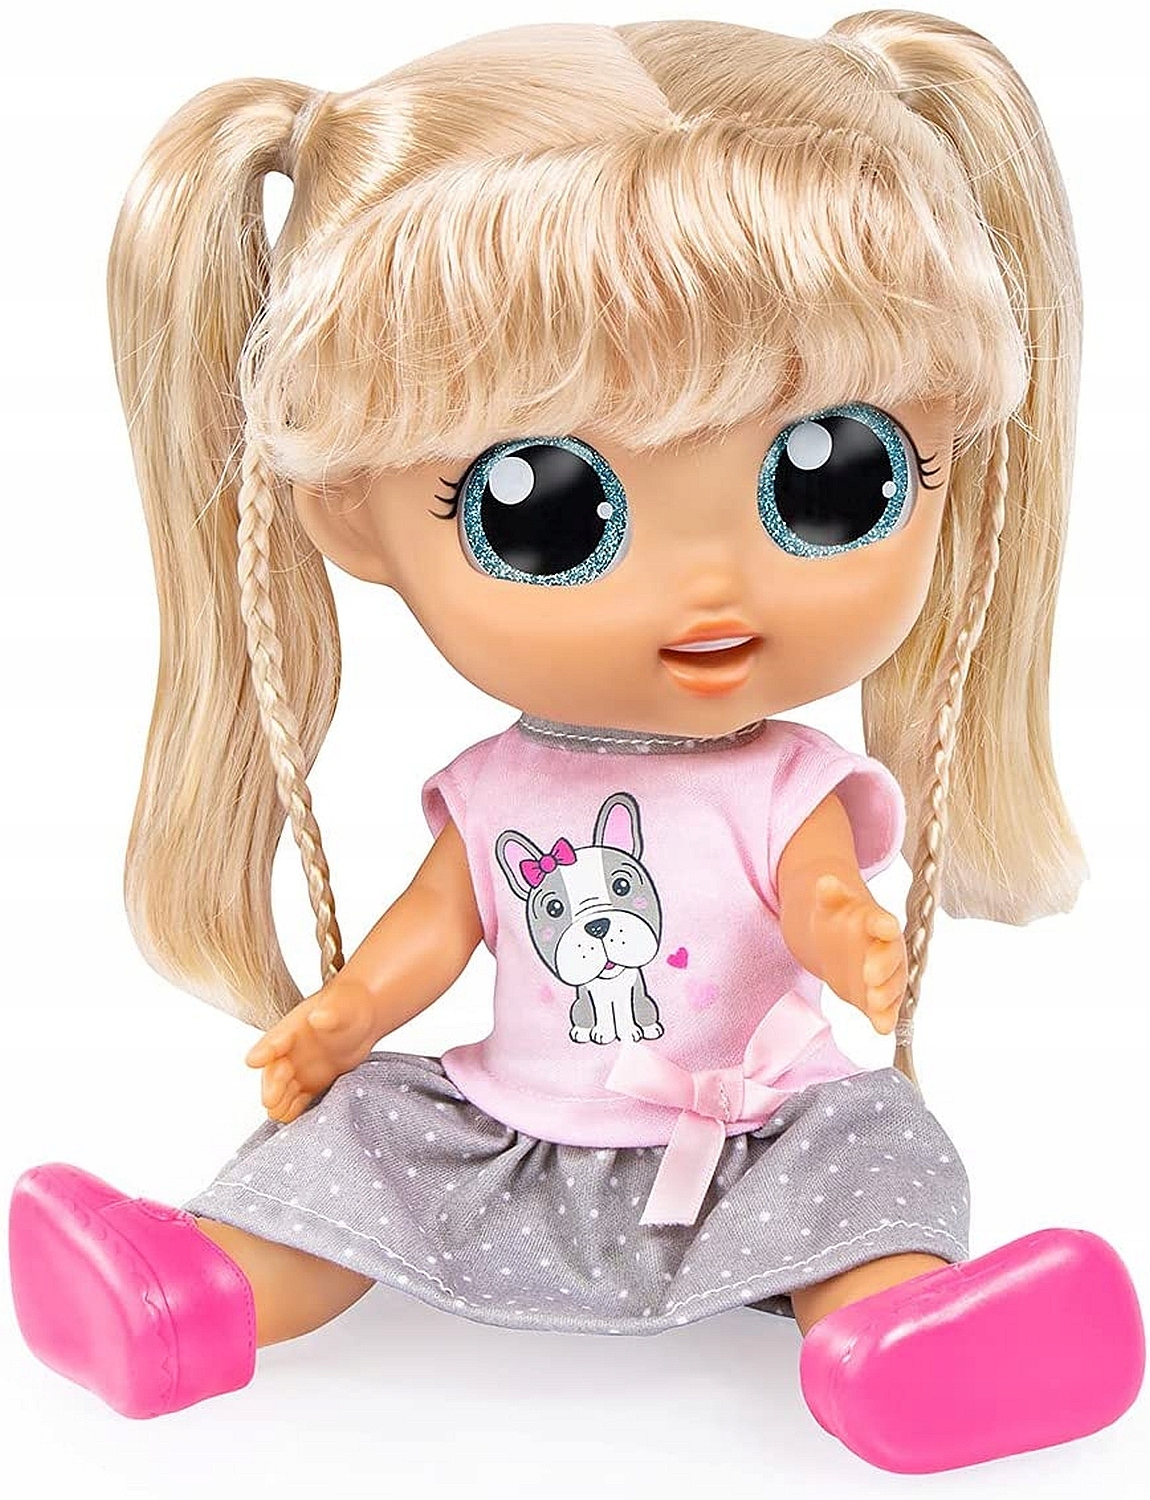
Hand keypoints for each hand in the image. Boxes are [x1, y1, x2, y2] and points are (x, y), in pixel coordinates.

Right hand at [245, 978, 379, 1122]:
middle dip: (271, 1084)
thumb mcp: (342, 1004)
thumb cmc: (348, 1004)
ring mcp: (301, 1067)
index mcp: (294, 1027)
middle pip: (275, 1069)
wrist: (363, 1017)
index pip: (276, 1039)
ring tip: (278, 1114)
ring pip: (283, 1087)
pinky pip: (299, 1098)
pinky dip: (294, 1108)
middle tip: (270, 1099)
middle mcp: (292, 1050)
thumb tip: (319, 1017)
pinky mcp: (313, 1082)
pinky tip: (290, 1119)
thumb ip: (330, 1012)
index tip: (254, 1061)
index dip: (265, 1050)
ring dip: (279, 1100)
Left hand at [810, 874, 906, 1034]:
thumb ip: (830, 895)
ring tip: (876, 1005)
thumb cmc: (837, 919)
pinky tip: (882, 1027)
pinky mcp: (875, 996)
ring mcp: (882, 975)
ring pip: (892, 985)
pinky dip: (885, 1017)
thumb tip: (824, 881)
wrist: (831, 940)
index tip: (885, 926)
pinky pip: (884, 1008)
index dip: (884, 924)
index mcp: (875, 922)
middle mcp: (885, 949)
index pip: (883, 922)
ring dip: (887, 995)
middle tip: (870, 977)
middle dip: (884, 967)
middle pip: (890, 957)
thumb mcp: (830, 904)